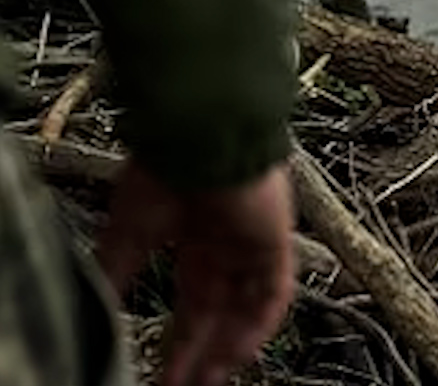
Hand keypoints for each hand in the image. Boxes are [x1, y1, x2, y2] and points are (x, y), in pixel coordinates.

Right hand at [95, 161, 295, 385]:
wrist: (196, 135)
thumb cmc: (164, 168)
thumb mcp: (128, 231)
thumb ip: (119, 271)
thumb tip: (100, 307)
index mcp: (195, 241)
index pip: (192, 305)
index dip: (179, 342)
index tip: (164, 376)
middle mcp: (227, 246)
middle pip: (219, 314)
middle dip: (202, 354)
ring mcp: (254, 244)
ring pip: (247, 309)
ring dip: (229, 348)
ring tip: (208, 380)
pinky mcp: (276, 240)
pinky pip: (275, 292)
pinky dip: (259, 325)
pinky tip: (238, 352)